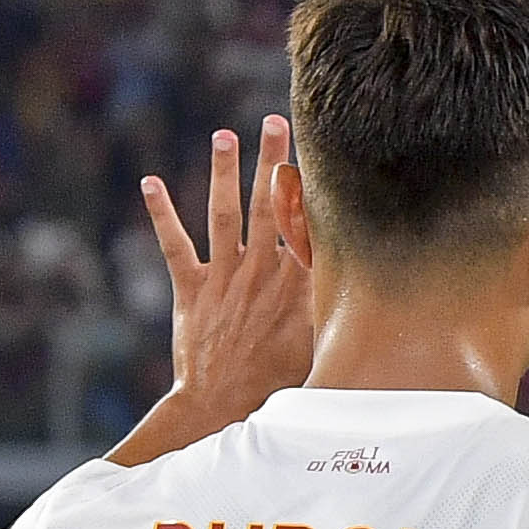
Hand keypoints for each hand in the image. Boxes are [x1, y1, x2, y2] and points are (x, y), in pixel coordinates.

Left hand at [140, 116, 317, 422]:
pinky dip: (161, 213)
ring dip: (224, 172)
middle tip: (275, 121)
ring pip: (224, 213)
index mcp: (295, 285)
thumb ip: (338, 317)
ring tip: (225, 134)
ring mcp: (223, 277)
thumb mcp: (320, 349)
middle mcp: (260, 271)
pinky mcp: (190, 289)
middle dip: (272, 161)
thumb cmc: (279, 385)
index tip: (318, 153)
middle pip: (267, 205)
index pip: (305, 223)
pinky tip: (150, 182)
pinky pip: (173, 244)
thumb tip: (378, 303)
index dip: (310, 186)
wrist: (221, 407)